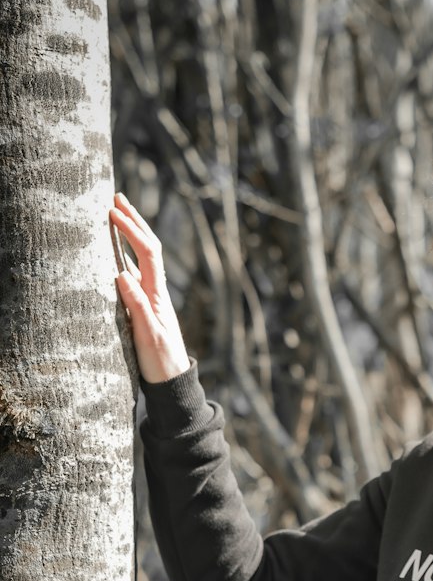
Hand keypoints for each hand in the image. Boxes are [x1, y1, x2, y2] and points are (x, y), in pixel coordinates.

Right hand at [109, 192, 190, 383]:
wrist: (172, 382)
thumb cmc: (160, 362)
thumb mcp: (147, 336)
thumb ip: (137, 307)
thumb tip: (121, 274)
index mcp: (157, 294)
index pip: (147, 252)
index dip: (132, 230)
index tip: (113, 211)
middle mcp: (156, 291)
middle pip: (148, 247)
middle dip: (134, 221)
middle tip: (116, 198)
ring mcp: (151, 297)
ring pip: (142, 258)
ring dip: (132, 233)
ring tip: (116, 213)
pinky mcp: (144, 306)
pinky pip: (135, 272)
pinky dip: (125, 254)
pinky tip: (115, 250)